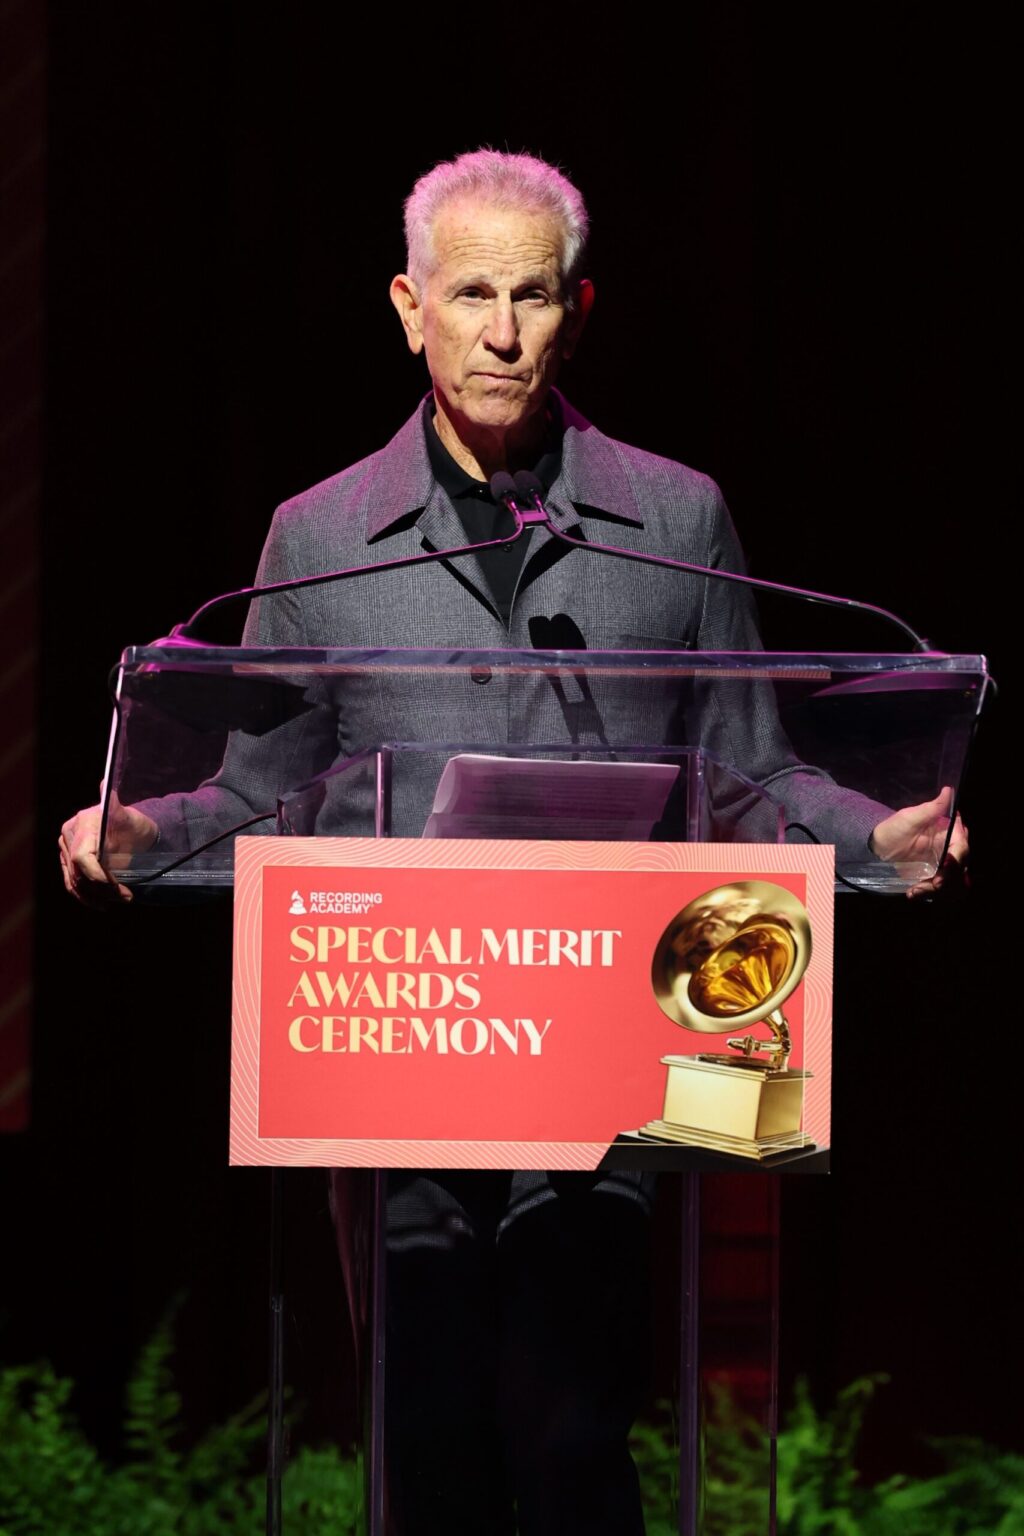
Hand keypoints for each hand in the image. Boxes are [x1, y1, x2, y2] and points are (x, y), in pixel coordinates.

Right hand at [59, 790, 157, 905]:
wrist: (130, 830)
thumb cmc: (131, 822)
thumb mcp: (127, 815)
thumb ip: (115, 805)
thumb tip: (106, 785)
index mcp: (81, 824)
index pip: (80, 856)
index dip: (95, 874)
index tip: (114, 887)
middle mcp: (68, 836)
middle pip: (79, 872)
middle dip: (102, 888)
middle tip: (126, 896)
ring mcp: (66, 850)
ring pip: (74, 881)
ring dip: (96, 896)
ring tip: (120, 900)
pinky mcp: (68, 863)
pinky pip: (72, 883)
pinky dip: (86, 896)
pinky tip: (102, 904)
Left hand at [869, 785, 967, 898]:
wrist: (878, 847)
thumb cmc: (894, 828)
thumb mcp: (910, 817)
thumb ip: (932, 808)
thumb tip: (949, 790)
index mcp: (948, 832)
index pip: (961, 847)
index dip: (956, 859)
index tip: (944, 868)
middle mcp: (948, 849)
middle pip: (959, 867)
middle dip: (948, 878)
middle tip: (932, 885)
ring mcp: (941, 864)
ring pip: (951, 880)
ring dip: (936, 888)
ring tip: (916, 890)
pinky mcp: (932, 875)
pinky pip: (937, 888)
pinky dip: (927, 892)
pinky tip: (912, 892)